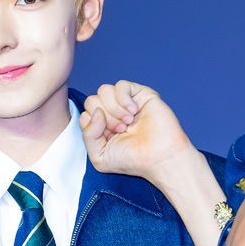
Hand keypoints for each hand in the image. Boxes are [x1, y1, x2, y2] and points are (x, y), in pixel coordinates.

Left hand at [79, 80, 194, 184]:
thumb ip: (88, 134)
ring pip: (103, 90)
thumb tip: (96, 112)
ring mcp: (126, 103)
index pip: (85, 114)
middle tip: (121, 130)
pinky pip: (121, 85)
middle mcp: (112, 113)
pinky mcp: (140, 94)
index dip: (94, 125)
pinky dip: (123, 99)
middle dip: (104, 117)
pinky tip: (133, 112)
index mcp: (101, 127)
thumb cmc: (132, 160)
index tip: (110, 137)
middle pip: (92, 100)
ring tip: (128, 122)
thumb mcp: (99, 156)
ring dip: (114, 108)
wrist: (159, 157)